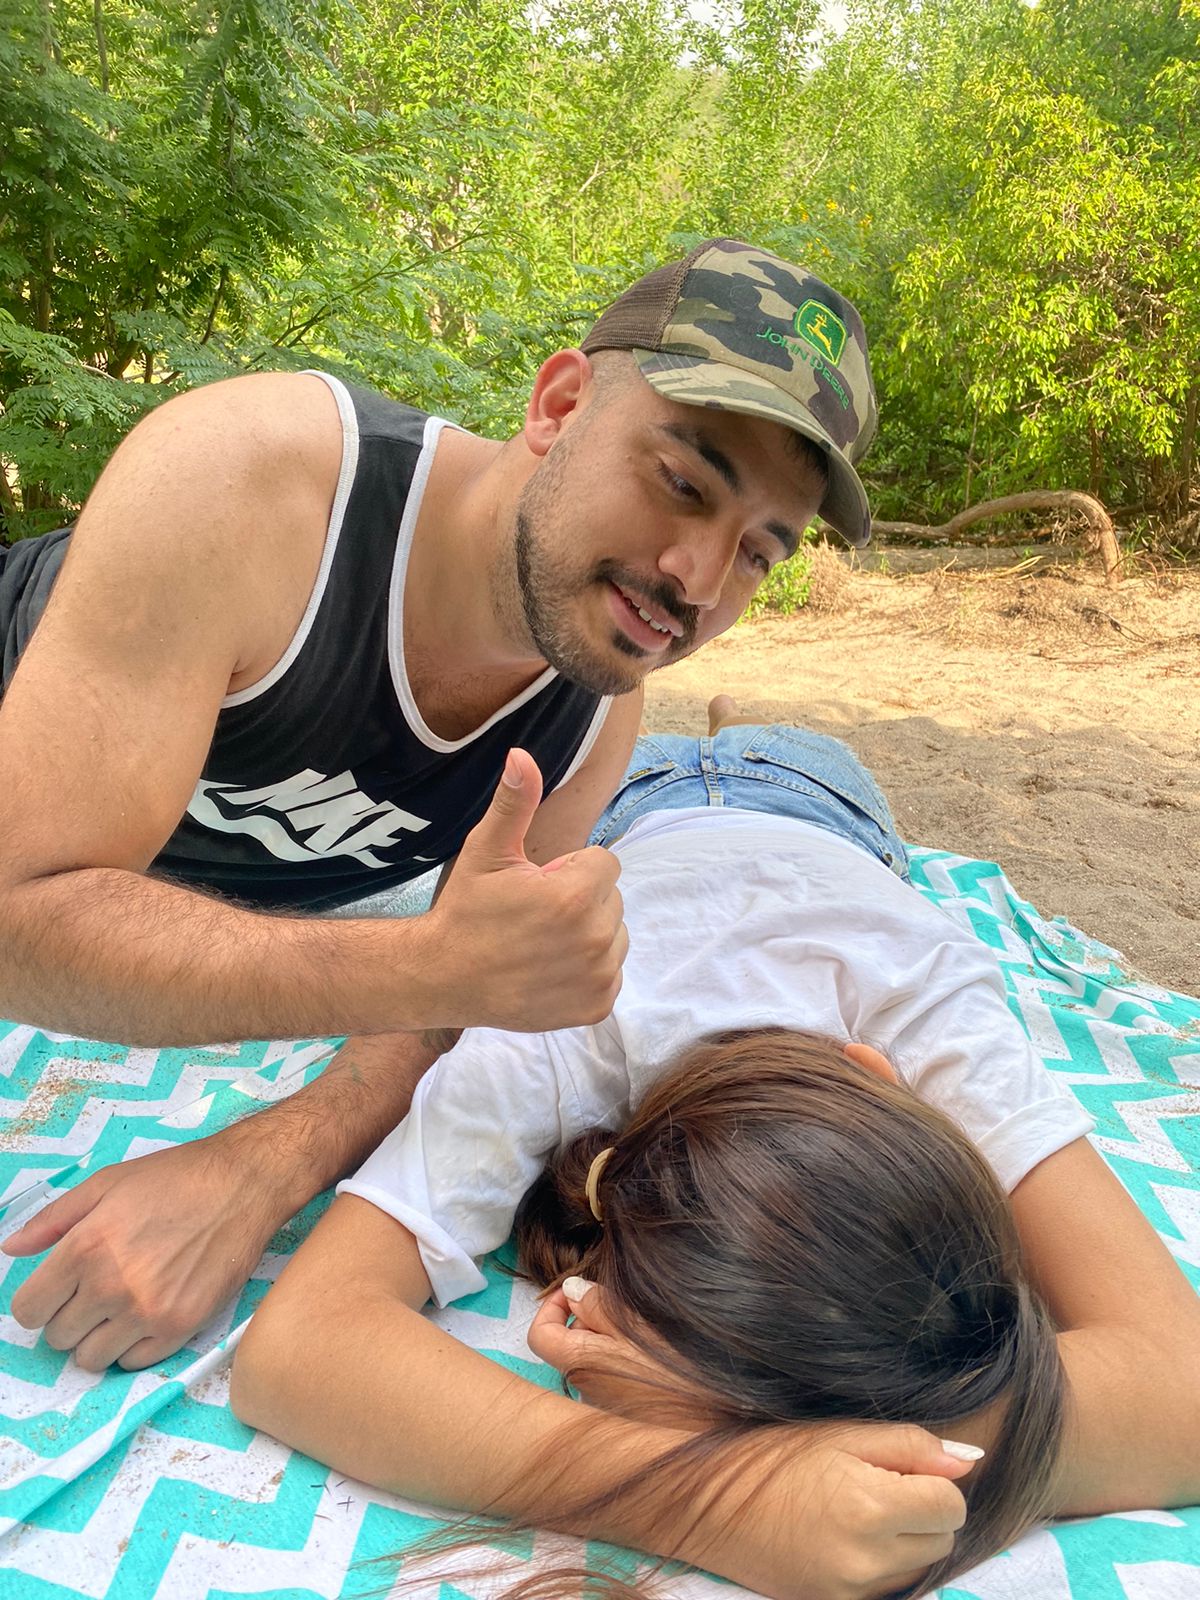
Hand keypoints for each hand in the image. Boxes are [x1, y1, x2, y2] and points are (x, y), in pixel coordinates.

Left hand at [1, 1130, 289, 1370]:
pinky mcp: (180, 1327)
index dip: (39, 1301)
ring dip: (99, 1337)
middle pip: (58, 1337)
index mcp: (85, 1247)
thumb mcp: (107, 1183)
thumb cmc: (175, 1178)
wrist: (243, 1184)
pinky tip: (148, 1313)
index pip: (29, 1310)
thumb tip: (12, 1248)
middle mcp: (111, 1286)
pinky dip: (133, 1345)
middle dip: (70, 1316)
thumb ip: (53, 1219)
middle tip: (96, 1291)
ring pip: (92, 1358)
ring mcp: (147, 1311)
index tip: (57, 1291)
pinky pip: (134, 1363)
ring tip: (121, 1306)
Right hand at [422, 749, 627, 1032]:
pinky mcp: (596, 1006)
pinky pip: (611, 972)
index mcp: (576, 896)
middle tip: (535, 916)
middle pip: (611, 899)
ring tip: (542, 943)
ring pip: (614, 935)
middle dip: (581, 900)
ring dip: (587, 934)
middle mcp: (596, 938)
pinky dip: (588, 970)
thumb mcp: (486, 851)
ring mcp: (598, 976)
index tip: (536, 886)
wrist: (444, 978)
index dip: (569, 870)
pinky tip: (550, 969)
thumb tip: (521, 755)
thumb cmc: (466, 911)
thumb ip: (514, 803)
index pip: (604, 863)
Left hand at [529, 1277, 720, 1429]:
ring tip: (647, 1334)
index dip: (552, 1306)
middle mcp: (583, 1391)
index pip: (539, 1335)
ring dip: (610, 1341)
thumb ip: (598, 1304)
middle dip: (589, 1320)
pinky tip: (656, 1359)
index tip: (577, 1291)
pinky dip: (624, 1362)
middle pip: (569, 1345)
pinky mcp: (626, 1417)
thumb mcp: (637, 1325)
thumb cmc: (675, 1373)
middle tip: (625, 1310)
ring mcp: (604, 1408)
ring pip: (593, 1362)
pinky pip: (612, 1380)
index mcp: (578, 1365)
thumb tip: (569, 1289)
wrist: (714, 1432)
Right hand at [698, 1423, 976, 1599]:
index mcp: (870, 1506)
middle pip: (941, 1541)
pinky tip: (843, 1540)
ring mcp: (851, 1593)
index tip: (898, 1469)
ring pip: (917, 1569)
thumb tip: (968, 1459)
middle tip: (873, 1486)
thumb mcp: (838, 1435)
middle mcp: (867, 1561)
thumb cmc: (771, 1457)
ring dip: (903, 1542)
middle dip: (922, 1512)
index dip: (932, 1481)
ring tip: (855, 1512)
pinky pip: (886, 1589)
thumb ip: (909, 1444)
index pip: (950, 1505)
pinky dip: (879, 1566)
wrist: (707, 1505)